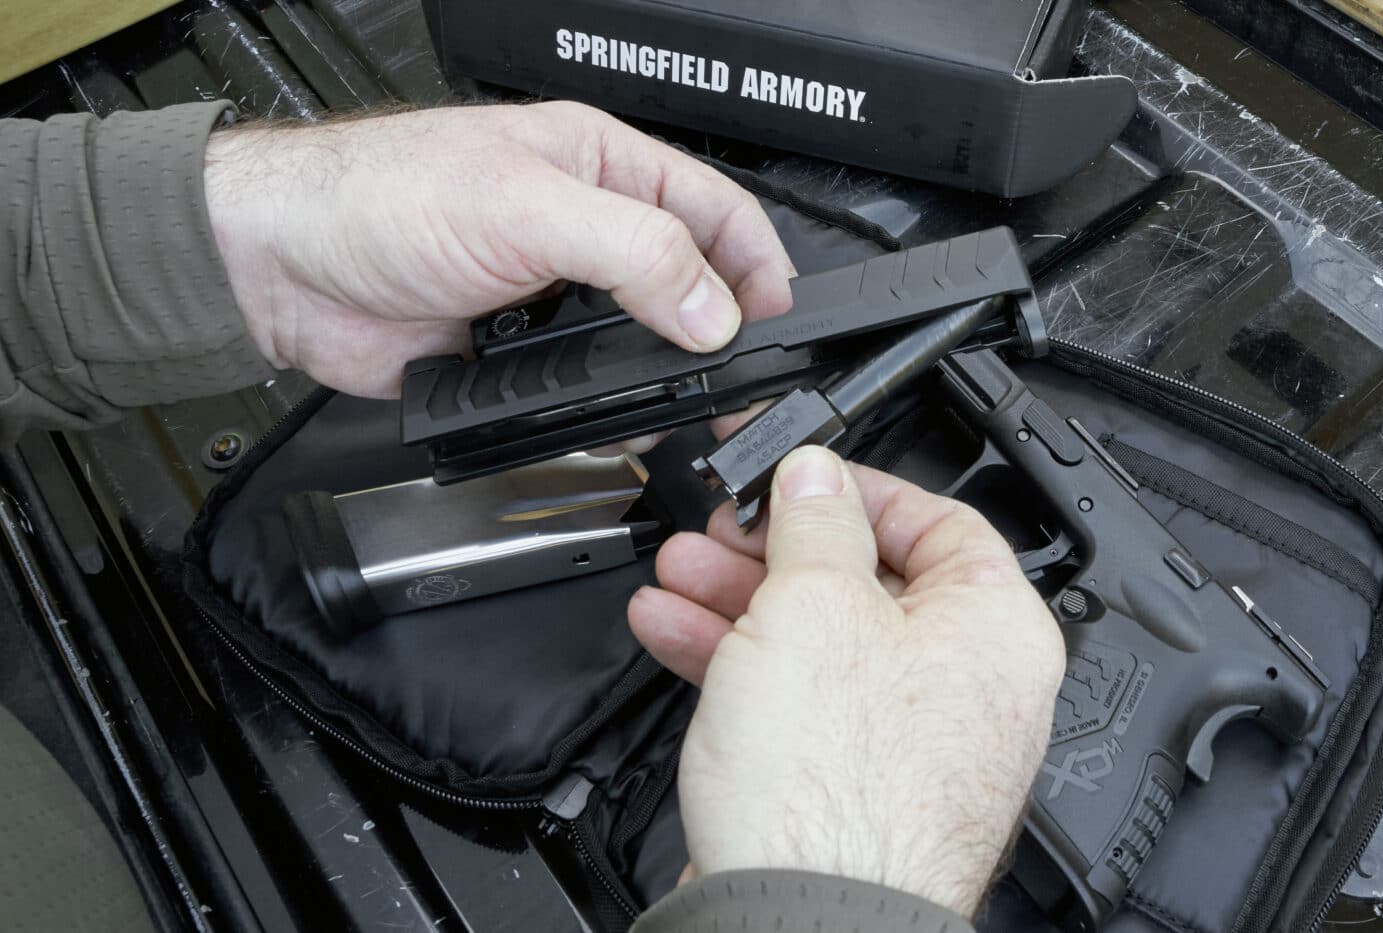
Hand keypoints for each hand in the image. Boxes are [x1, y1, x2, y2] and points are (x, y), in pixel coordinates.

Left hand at [203, 101, 794, 397]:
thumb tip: (710, 306)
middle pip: (688, 281)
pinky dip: (604, 406)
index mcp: (600, 166)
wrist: (283, 269)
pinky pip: (583, 387)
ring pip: (640, 342)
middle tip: (740, 379)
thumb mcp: (525, 206)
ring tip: (682, 403)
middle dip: (720, 329)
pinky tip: (608, 413)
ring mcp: (553, 296)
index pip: (713, 208)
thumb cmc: (379, 197)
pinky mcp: (519, 354)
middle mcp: (584, 229)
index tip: (779, 317)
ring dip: (663, 374)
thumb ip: (632, 252)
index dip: (757, 261)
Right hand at [627, 447, 1064, 917]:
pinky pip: (800, 698)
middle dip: (776, 549)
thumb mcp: (814, 607)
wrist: (804, 924)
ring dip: (741, 599)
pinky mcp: (852, 784)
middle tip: (723, 529)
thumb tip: (816, 474)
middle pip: (867, 582)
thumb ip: (816, 524)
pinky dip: (740, 663)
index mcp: (993, 630)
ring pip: (821, 640)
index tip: (798, 479)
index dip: (858, 490)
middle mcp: (965, 687)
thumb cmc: (840, 792)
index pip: (940, 521)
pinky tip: (677, 634)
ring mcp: (908, 742)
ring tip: (678, 575)